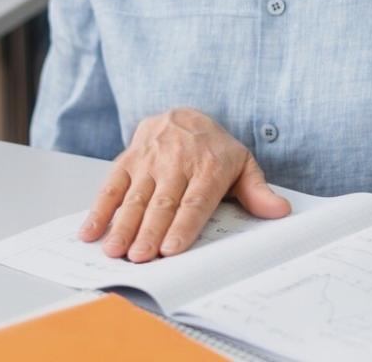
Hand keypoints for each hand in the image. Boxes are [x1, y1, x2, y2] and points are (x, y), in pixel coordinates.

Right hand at [79, 108, 289, 262]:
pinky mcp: (128, 159)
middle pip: (163, 202)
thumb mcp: (242, 164)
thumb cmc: (214, 148)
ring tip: (115, 250)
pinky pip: (112, 184)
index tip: (172, 249)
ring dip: (123, 225)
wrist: (185, 114)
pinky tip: (91, 231)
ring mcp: (149, 160)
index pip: (195, 200)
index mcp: (208, 166)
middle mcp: (177, 161)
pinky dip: (99, 208)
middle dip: (150, 231)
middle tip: (140, 257)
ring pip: (135, 196)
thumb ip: (257, 190)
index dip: (183, 225)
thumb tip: (279, 211)